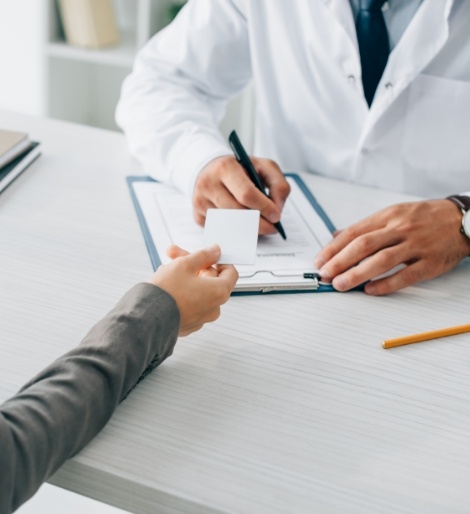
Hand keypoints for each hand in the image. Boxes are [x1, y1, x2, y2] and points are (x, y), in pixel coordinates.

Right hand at [148, 244, 237, 335]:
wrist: (146, 319)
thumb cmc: (166, 292)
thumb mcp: (184, 264)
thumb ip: (203, 255)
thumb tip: (215, 251)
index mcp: (219, 292)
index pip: (231, 272)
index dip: (218, 260)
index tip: (205, 255)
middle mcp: (214, 308)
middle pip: (210, 280)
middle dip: (193, 265)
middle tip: (173, 254)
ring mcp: (201, 318)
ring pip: (197, 291)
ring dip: (184, 277)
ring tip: (164, 270)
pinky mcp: (188, 324)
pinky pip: (189, 304)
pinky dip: (181, 294)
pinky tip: (165, 286)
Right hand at [193, 155, 290, 234]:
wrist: (209, 168)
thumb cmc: (239, 169)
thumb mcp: (263, 167)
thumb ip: (278, 184)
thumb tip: (277, 209)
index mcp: (225, 167)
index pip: (246, 193)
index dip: (264, 208)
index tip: (276, 216)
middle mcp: (208, 183)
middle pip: (238, 213)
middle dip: (259, 223)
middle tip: (272, 227)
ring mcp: (200, 201)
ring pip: (229, 224)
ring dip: (248, 228)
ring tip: (258, 224)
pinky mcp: (197, 215)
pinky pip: (220, 229)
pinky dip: (234, 229)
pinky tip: (240, 222)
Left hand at [313, 200, 469, 295]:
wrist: (462, 219)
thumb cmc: (424, 218)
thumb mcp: (393, 213)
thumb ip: (365, 227)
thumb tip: (336, 236)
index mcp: (388, 216)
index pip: (354, 232)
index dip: (333, 248)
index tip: (320, 261)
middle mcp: (400, 229)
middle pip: (364, 245)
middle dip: (340, 261)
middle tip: (325, 274)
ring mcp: (416, 246)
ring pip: (382, 260)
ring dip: (357, 274)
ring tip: (341, 284)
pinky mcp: (430, 263)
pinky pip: (406, 275)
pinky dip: (386, 284)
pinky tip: (370, 290)